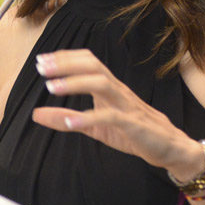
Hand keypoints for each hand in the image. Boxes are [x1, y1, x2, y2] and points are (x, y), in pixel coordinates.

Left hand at [31, 49, 204, 178]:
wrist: (168, 147)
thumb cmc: (132, 131)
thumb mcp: (93, 126)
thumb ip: (65, 118)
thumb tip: (35, 114)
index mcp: (109, 87)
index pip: (87, 62)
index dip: (64, 58)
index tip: (41, 60)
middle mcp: (117, 91)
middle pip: (93, 66)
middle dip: (66, 64)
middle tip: (42, 68)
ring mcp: (126, 105)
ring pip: (102, 83)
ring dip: (75, 83)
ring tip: (52, 88)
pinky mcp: (133, 124)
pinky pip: (111, 116)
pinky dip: (89, 117)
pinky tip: (71, 122)